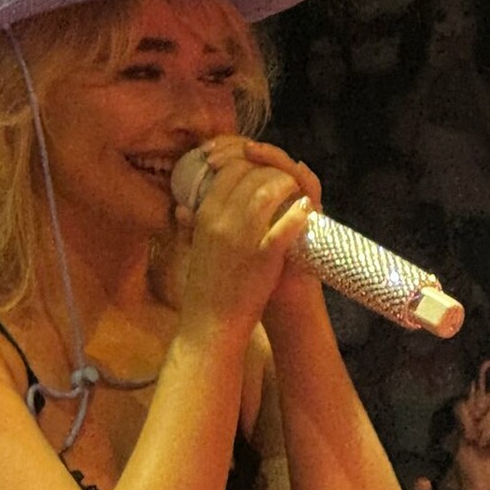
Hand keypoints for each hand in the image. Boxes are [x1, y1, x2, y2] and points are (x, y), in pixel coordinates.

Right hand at [176, 135, 318, 335]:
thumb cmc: (202, 289)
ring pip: (268, 192)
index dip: (249, 164)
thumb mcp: (192, 250)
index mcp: (204, 215)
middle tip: (285, 181)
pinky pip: (285, 225)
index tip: (261, 171)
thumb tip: (183, 208)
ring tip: (297, 193)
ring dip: (287, 186)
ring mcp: (242, 237)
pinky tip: (306, 211)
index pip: (229, 171)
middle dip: (272, 172)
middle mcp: (221, 220)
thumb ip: (189, 226)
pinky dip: (299, 214)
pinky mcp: (263, 256)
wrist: (210, 325)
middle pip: (251, 176)